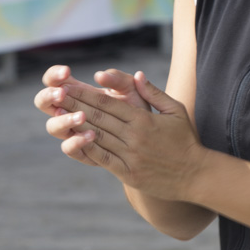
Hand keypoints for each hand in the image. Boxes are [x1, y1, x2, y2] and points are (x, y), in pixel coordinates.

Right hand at [35, 65, 140, 167]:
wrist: (147, 139)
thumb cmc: (135, 109)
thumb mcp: (130, 90)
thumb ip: (119, 79)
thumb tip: (100, 75)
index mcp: (75, 93)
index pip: (53, 81)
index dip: (54, 75)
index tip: (67, 71)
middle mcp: (67, 112)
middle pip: (43, 102)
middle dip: (49, 96)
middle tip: (62, 93)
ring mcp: (71, 132)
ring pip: (52, 127)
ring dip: (64, 120)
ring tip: (81, 116)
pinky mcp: (80, 151)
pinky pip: (69, 148)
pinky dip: (77, 141)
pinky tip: (91, 135)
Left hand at [36, 66, 206, 199]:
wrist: (195, 174)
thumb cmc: (185, 140)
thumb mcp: (175, 110)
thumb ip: (154, 93)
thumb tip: (136, 74)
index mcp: (143, 119)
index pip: (108, 103)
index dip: (86, 94)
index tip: (69, 86)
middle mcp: (134, 136)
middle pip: (98, 118)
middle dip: (74, 105)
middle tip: (55, 95)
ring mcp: (130, 155)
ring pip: (97, 137)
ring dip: (75, 126)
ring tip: (57, 116)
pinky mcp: (128, 173)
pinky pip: (103, 159)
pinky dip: (87, 149)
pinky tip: (72, 141)